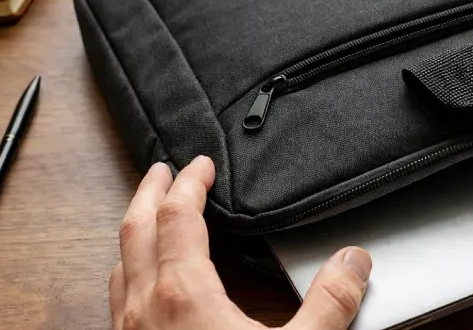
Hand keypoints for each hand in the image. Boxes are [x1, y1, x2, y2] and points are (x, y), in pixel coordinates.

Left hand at [109, 156, 371, 329]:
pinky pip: (119, 299)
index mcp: (181, 295)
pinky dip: (131, 271)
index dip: (189, 183)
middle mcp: (143, 309)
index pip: (176, 216)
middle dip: (148, 192)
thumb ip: (330, 304)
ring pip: (119, 264)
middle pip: (132, 229)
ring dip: (134, 231)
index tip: (202, 164)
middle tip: (163, 170)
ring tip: (152, 219)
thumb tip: (354, 262)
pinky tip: (149, 288)